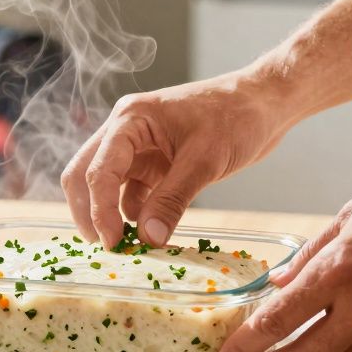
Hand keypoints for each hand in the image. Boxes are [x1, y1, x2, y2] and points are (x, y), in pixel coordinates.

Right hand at [60, 72, 294, 246]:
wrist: (265, 103)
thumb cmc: (237, 117)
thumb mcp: (205, 160)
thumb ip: (172, 200)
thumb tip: (148, 238)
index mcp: (131, 119)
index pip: (99, 169)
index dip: (100, 210)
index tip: (112, 243)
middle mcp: (126, 131)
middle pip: (86, 174)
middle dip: (89, 212)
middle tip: (105, 248)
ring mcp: (140, 147)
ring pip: (107, 185)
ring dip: (110, 214)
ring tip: (126, 247)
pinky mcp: (156, 162)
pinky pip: (133, 191)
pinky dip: (134, 213)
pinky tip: (146, 234)